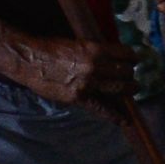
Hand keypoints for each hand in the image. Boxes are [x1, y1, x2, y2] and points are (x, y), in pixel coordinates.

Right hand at [12, 36, 134, 109]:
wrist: (30, 60)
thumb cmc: (51, 48)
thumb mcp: (78, 43)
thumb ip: (96, 51)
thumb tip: (112, 58)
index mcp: (96, 49)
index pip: (125, 54)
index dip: (132, 58)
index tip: (134, 60)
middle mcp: (96, 66)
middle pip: (125, 73)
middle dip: (130, 75)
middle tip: (131, 77)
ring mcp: (88, 83)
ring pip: (119, 89)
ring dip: (128, 90)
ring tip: (131, 90)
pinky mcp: (78, 98)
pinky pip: (102, 108)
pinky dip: (115, 115)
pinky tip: (124, 120)